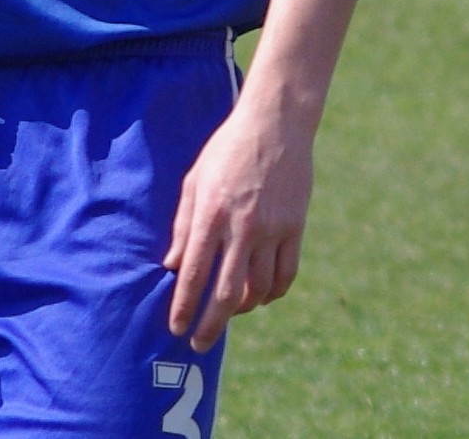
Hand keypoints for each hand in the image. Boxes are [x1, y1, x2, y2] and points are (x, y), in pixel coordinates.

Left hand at [163, 99, 312, 351]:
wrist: (274, 125)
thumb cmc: (227, 149)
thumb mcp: (195, 179)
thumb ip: (184, 224)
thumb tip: (173, 266)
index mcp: (211, 213)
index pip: (195, 273)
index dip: (184, 306)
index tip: (175, 327)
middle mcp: (242, 227)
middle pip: (226, 293)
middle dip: (211, 325)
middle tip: (199, 343)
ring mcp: (272, 230)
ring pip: (259, 291)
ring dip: (241, 309)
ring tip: (229, 312)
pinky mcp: (295, 229)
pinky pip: (286, 275)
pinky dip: (272, 294)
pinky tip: (260, 296)